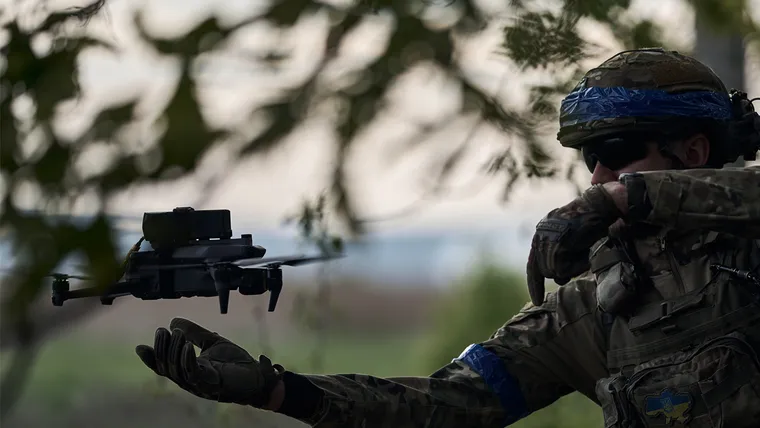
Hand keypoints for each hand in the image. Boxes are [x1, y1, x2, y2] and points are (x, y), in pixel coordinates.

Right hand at [135, 317, 283, 407]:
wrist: (256, 375)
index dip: (151, 358)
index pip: (164, 367)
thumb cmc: (235, 362)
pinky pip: (194, 374)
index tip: (140, 347)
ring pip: (177, 371)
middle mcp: (190, 380)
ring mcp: (199, 384)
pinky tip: (187, 346)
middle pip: (167, 368)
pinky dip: (188, 359)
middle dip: (162, 349)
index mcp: (188, 371)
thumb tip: (173, 321)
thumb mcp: (212, 342)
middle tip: (161, 331)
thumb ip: (195, 333)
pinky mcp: (211, 384)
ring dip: (174, 350)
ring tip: (176, 334)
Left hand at [526, 184, 623, 305]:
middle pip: (546, 271)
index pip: (533, 264)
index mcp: (541, 233)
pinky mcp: (556, 246)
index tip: (536, 301)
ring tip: (584, 247)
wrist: (599, 204)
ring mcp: (546, 241)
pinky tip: (586, 248)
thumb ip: (561, 258)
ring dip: (574, 266)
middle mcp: (540, 236)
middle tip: (582, 252)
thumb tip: (559, 280)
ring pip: (556, 273)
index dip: (535, 283)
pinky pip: (566, 270)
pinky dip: (579, 265)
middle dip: (565, 269)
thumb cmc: (591, 221)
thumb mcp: (572, 240)